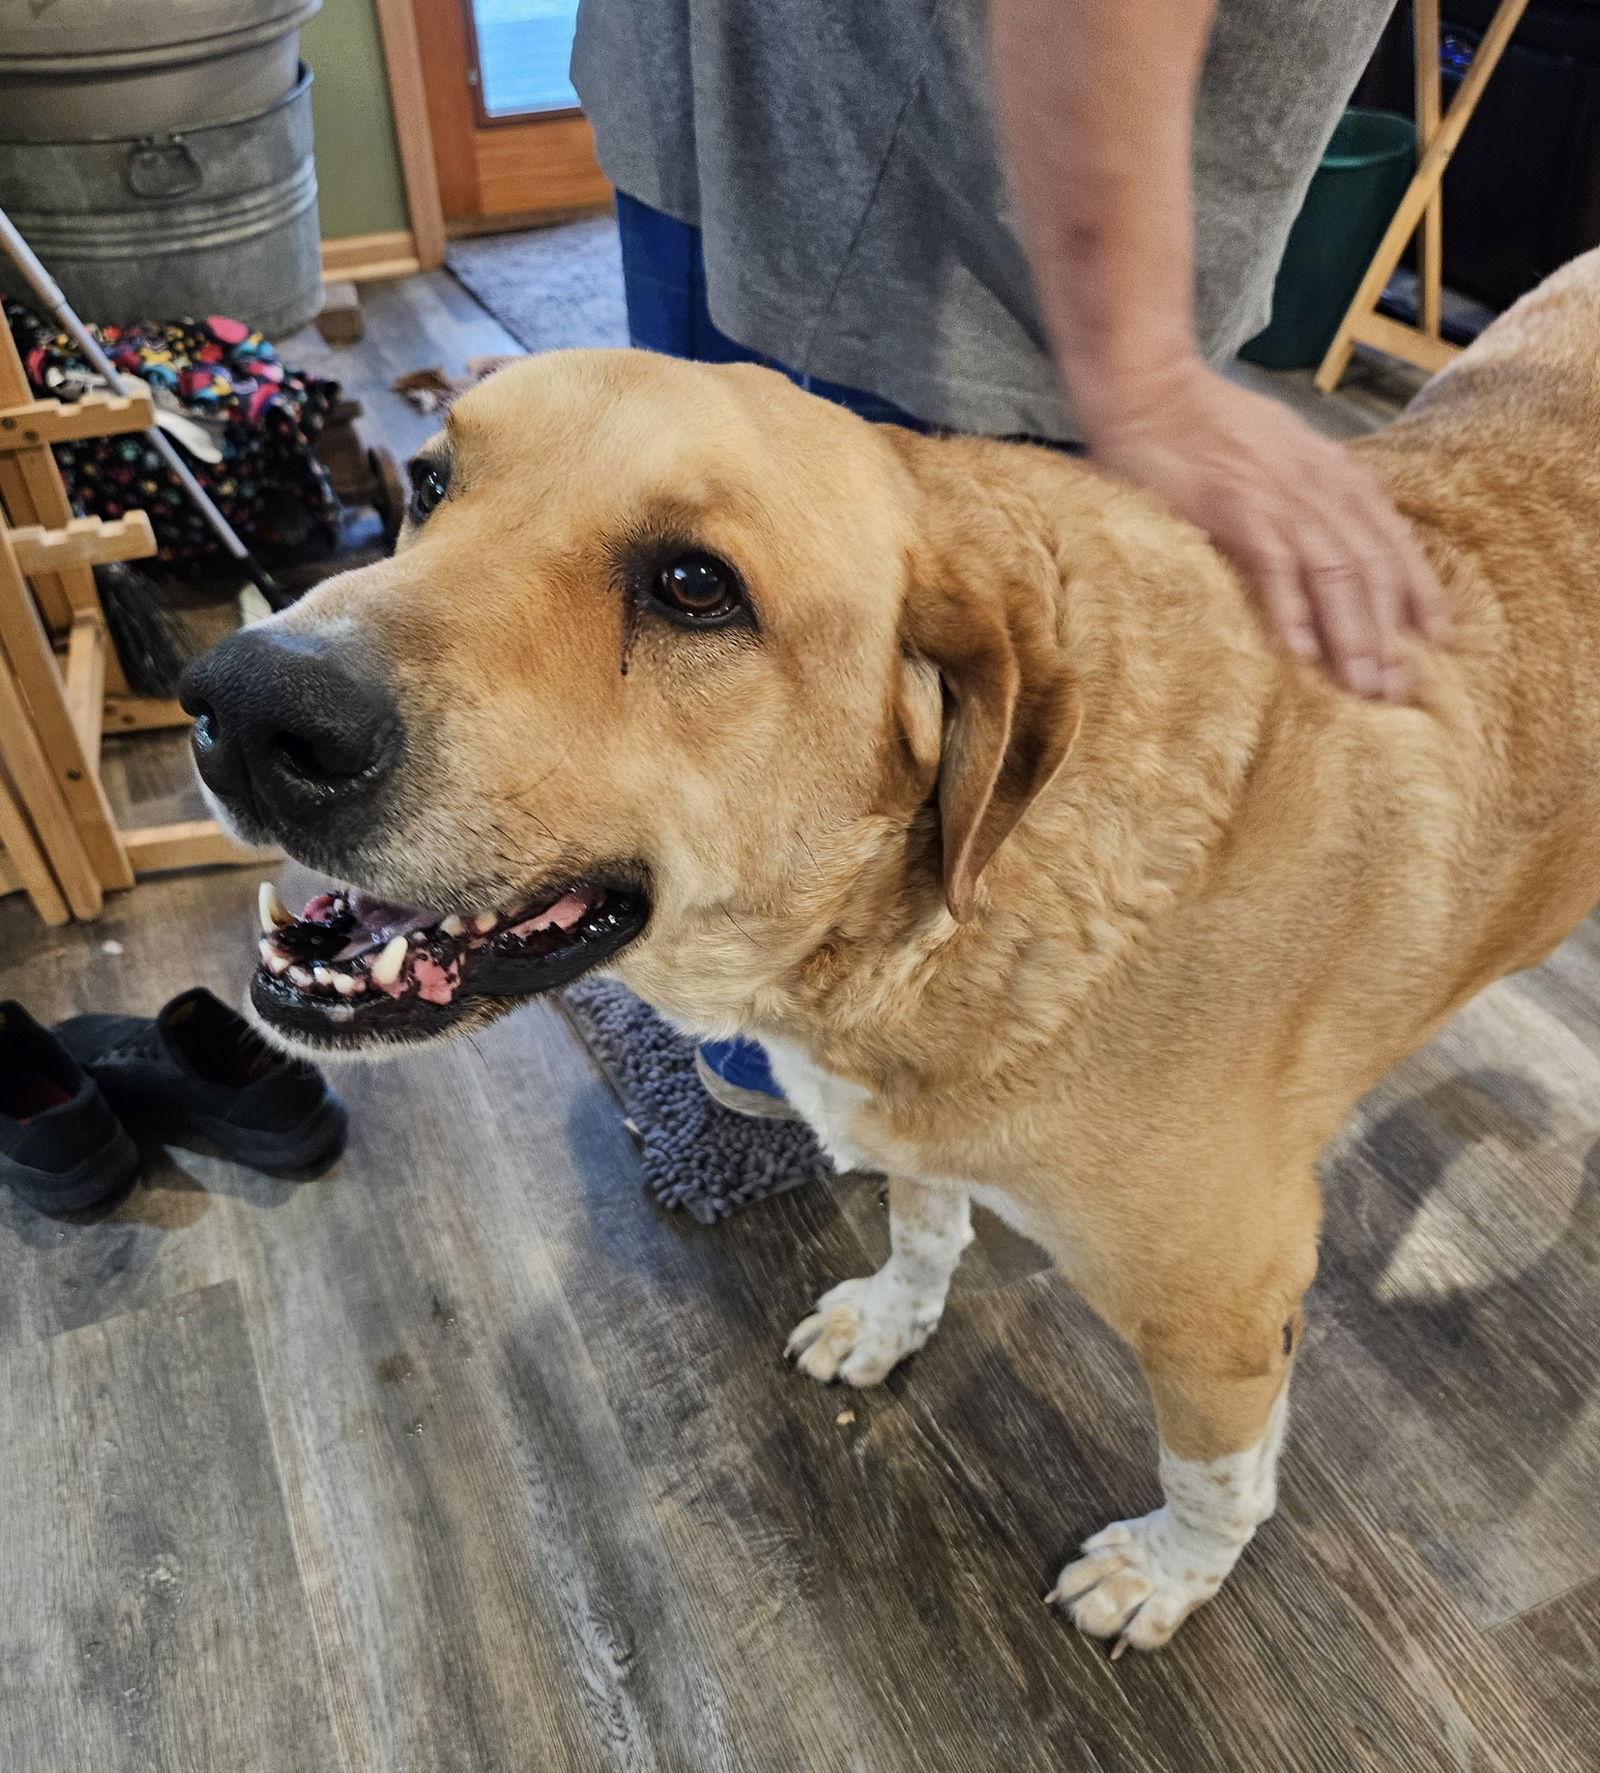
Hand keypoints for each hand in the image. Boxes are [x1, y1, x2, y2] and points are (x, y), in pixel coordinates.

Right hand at [1085, 359, 1450, 698]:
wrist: (1148, 387)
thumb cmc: (1202, 421)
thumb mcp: (1278, 445)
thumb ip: (1308, 482)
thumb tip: (1327, 527)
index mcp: (1332, 470)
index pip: (1391, 538)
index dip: (1419, 591)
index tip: (1437, 638)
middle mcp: (1318, 485)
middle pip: (1372, 568)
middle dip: (1390, 634)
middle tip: (1397, 689)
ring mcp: (1280, 497)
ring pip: (1336, 575)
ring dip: (1353, 636)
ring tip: (1361, 686)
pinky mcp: (1237, 508)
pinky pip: (1276, 569)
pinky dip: (1292, 612)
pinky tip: (1302, 654)